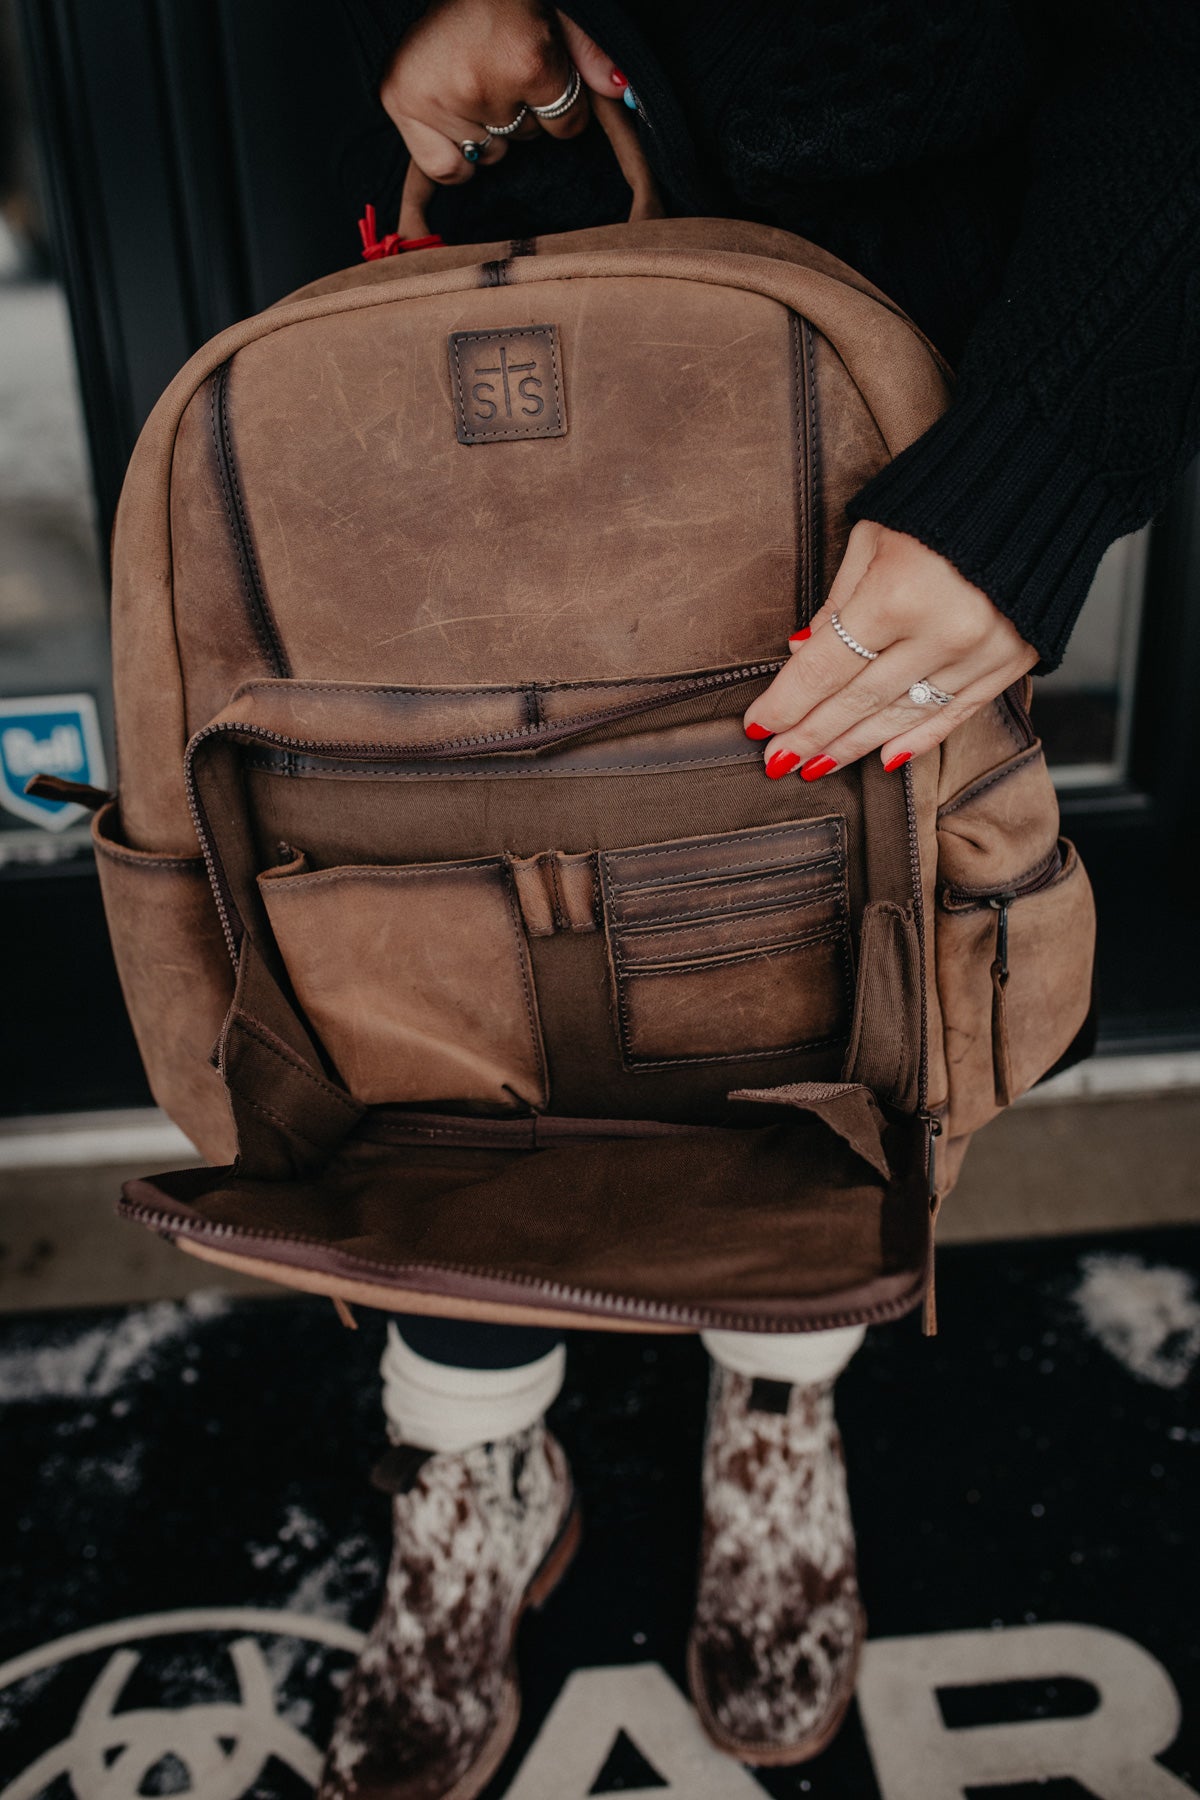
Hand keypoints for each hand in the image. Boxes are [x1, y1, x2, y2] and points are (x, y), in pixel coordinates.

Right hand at [379, 0, 622, 184]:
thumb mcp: (559, 12)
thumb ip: (591, 52)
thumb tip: (620, 90)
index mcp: (526, 59)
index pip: (567, 123)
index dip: (561, 102)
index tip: (541, 74)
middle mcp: (480, 84)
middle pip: (526, 138)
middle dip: (521, 110)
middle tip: (499, 66)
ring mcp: (438, 97)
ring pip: (491, 153)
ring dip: (489, 129)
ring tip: (474, 81)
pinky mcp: (401, 101)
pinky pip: (447, 168)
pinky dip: (456, 157)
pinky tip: (456, 120)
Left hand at [743, 521, 1038, 776]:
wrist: (1039, 479)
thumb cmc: (941, 499)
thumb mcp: (872, 538)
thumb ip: (837, 602)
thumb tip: (803, 654)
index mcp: (896, 595)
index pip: (825, 670)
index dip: (787, 703)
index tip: (757, 726)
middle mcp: (940, 634)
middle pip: (858, 702)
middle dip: (812, 735)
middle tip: (778, 760)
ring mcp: (980, 653)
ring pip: (903, 717)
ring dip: (855, 746)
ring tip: (818, 766)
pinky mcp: (1011, 661)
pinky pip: (956, 714)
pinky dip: (919, 739)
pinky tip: (884, 760)